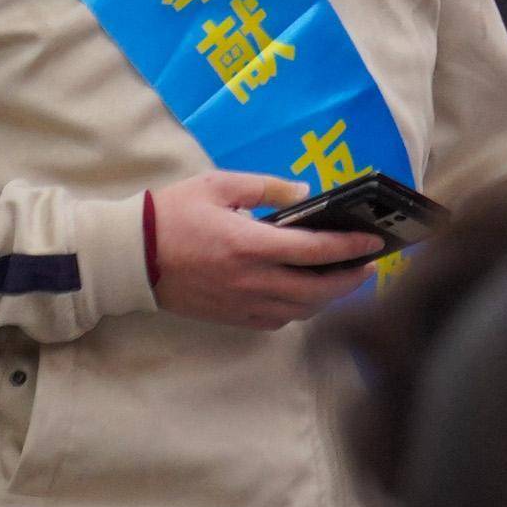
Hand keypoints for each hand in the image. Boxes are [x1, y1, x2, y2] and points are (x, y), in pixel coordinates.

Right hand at [144, 171, 383, 325]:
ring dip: (328, 299)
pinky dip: (299, 311)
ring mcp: (241, 303)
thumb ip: (267, 187)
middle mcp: (250, 280)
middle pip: (317, 290)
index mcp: (249, 243)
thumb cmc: (172, 214)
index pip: (314, 250)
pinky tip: (305, 296)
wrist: (132, 256)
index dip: (350, 248)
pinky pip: (277, 321)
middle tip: (368, 267)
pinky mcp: (231, 317)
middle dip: (350, 280)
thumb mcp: (219, 185)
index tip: (375, 243)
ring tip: (342, 280)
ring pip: (300, 311)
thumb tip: (305, 192)